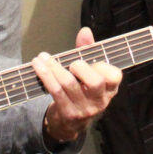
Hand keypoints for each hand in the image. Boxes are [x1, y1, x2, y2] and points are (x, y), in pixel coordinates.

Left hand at [32, 27, 122, 142]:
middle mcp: (100, 100)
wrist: (70, 123)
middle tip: (71, 64)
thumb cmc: (82, 90)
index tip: (92, 61)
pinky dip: (45, 75)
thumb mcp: (89, 72)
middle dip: (80, 68)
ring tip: (42, 57)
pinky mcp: (68, 113)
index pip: (114, 76)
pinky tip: (38, 66)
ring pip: (69, 84)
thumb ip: (88, 51)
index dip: (103, 66)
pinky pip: (55, 91)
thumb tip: (85, 31)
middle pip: (94, 82)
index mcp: (110, 89)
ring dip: (53, 67)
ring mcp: (84, 109)